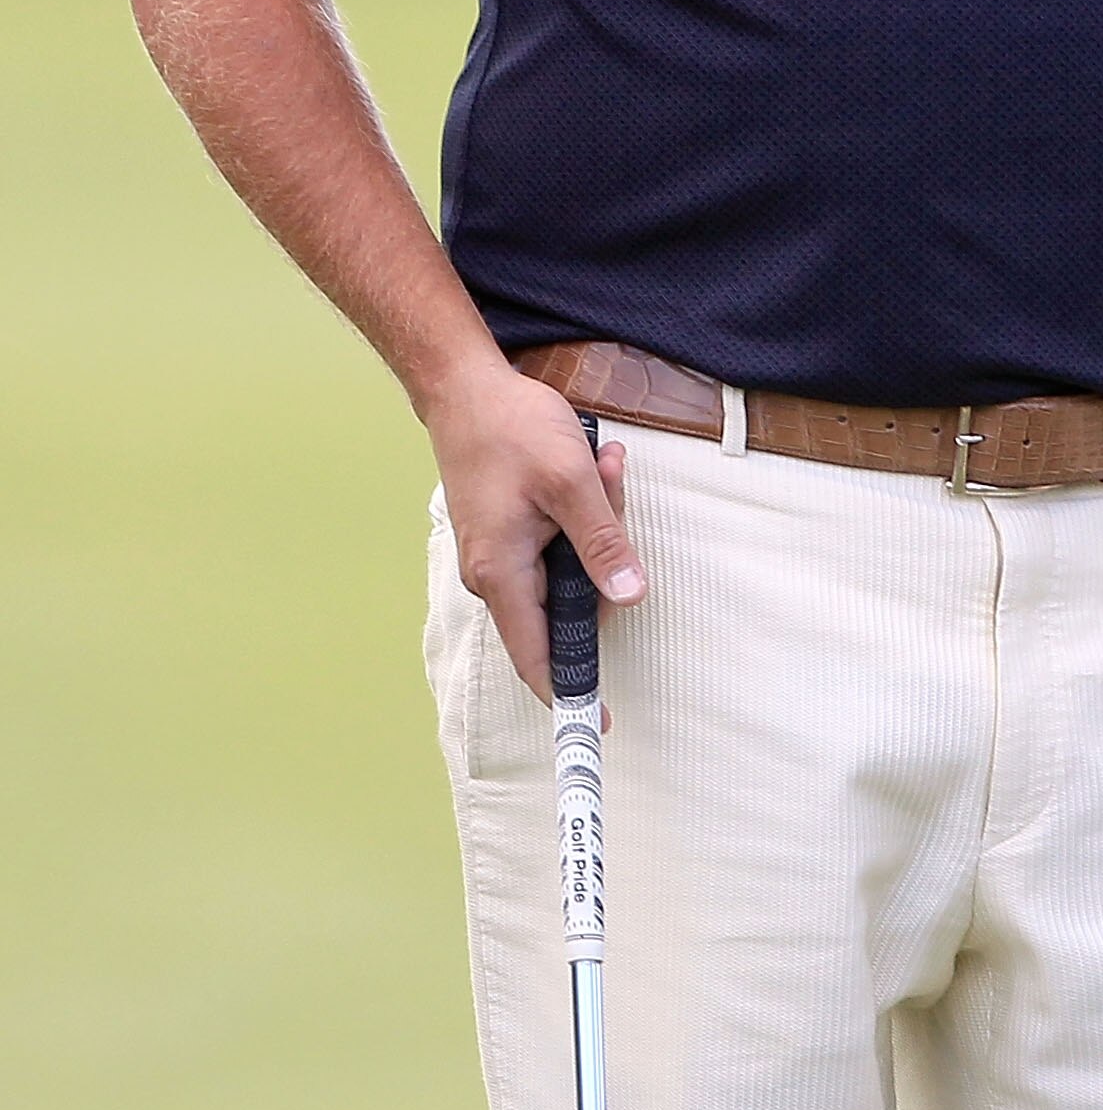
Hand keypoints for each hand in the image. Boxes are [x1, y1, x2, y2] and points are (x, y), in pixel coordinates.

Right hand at [423, 358, 647, 704]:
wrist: (465, 388)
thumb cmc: (511, 430)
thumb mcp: (571, 482)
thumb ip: (602, 541)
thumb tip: (630, 596)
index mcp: (502, 573)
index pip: (538, 656)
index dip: (572, 689)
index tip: (604, 721)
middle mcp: (495, 572)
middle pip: (567, 600)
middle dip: (605, 558)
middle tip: (614, 491)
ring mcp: (500, 550)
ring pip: (568, 564)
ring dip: (598, 521)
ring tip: (604, 466)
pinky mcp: (509, 528)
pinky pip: (557, 538)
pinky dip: (582, 508)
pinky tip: (593, 464)